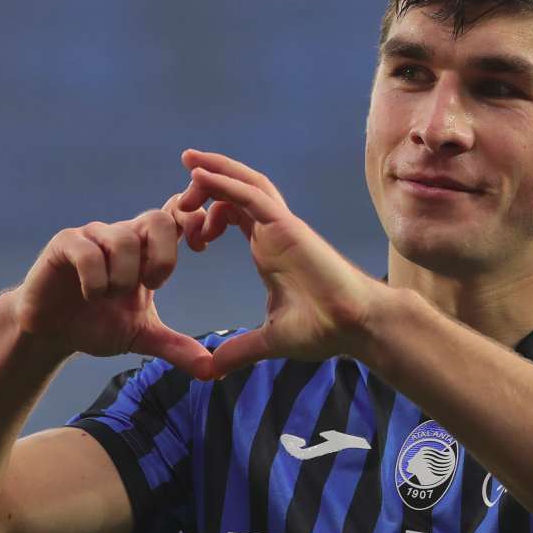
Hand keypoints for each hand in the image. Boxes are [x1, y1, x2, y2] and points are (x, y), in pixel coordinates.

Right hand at [9, 209, 214, 379]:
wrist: (51, 332)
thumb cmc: (98, 324)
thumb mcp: (143, 336)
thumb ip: (176, 347)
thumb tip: (213, 371)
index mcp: (147, 248)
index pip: (178, 214)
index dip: (195, 221)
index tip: (200, 250)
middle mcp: (123, 234)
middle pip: (158, 219)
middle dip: (163, 258)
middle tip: (152, 286)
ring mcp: (93, 236)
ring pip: (124, 239)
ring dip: (124, 277)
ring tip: (110, 297)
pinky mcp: (65, 244)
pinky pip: (89, 252)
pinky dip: (96, 280)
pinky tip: (91, 296)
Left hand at [176, 149, 386, 375]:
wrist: (355, 326)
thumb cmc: (324, 328)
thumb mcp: (269, 339)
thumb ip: (240, 349)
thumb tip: (213, 369)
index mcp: (268, 248)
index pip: (233, 215)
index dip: (207, 215)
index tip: (189, 237)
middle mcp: (273, 231)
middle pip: (236, 191)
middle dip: (205, 186)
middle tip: (177, 199)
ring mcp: (281, 225)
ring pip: (244, 183)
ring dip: (214, 171)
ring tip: (188, 163)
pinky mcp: (287, 226)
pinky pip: (252, 195)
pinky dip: (226, 181)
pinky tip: (201, 175)